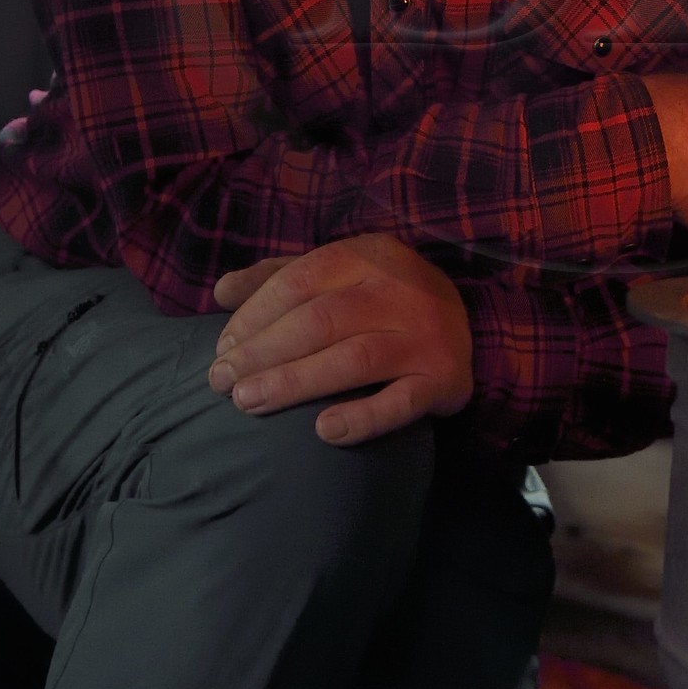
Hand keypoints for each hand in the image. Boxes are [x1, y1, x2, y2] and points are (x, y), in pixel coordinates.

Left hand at [208, 233, 472, 444]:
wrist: (466, 324)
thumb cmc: (382, 298)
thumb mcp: (338, 272)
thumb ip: (280, 276)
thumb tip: (222, 291)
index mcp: (369, 256)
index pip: (300, 282)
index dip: (255, 315)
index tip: (221, 348)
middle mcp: (400, 291)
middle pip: (320, 321)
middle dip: (263, 353)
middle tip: (221, 382)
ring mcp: (425, 336)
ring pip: (353, 359)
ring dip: (295, 383)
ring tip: (249, 402)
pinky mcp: (443, 378)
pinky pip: (401, 402)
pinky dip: (362, 417)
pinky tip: (323, 431)